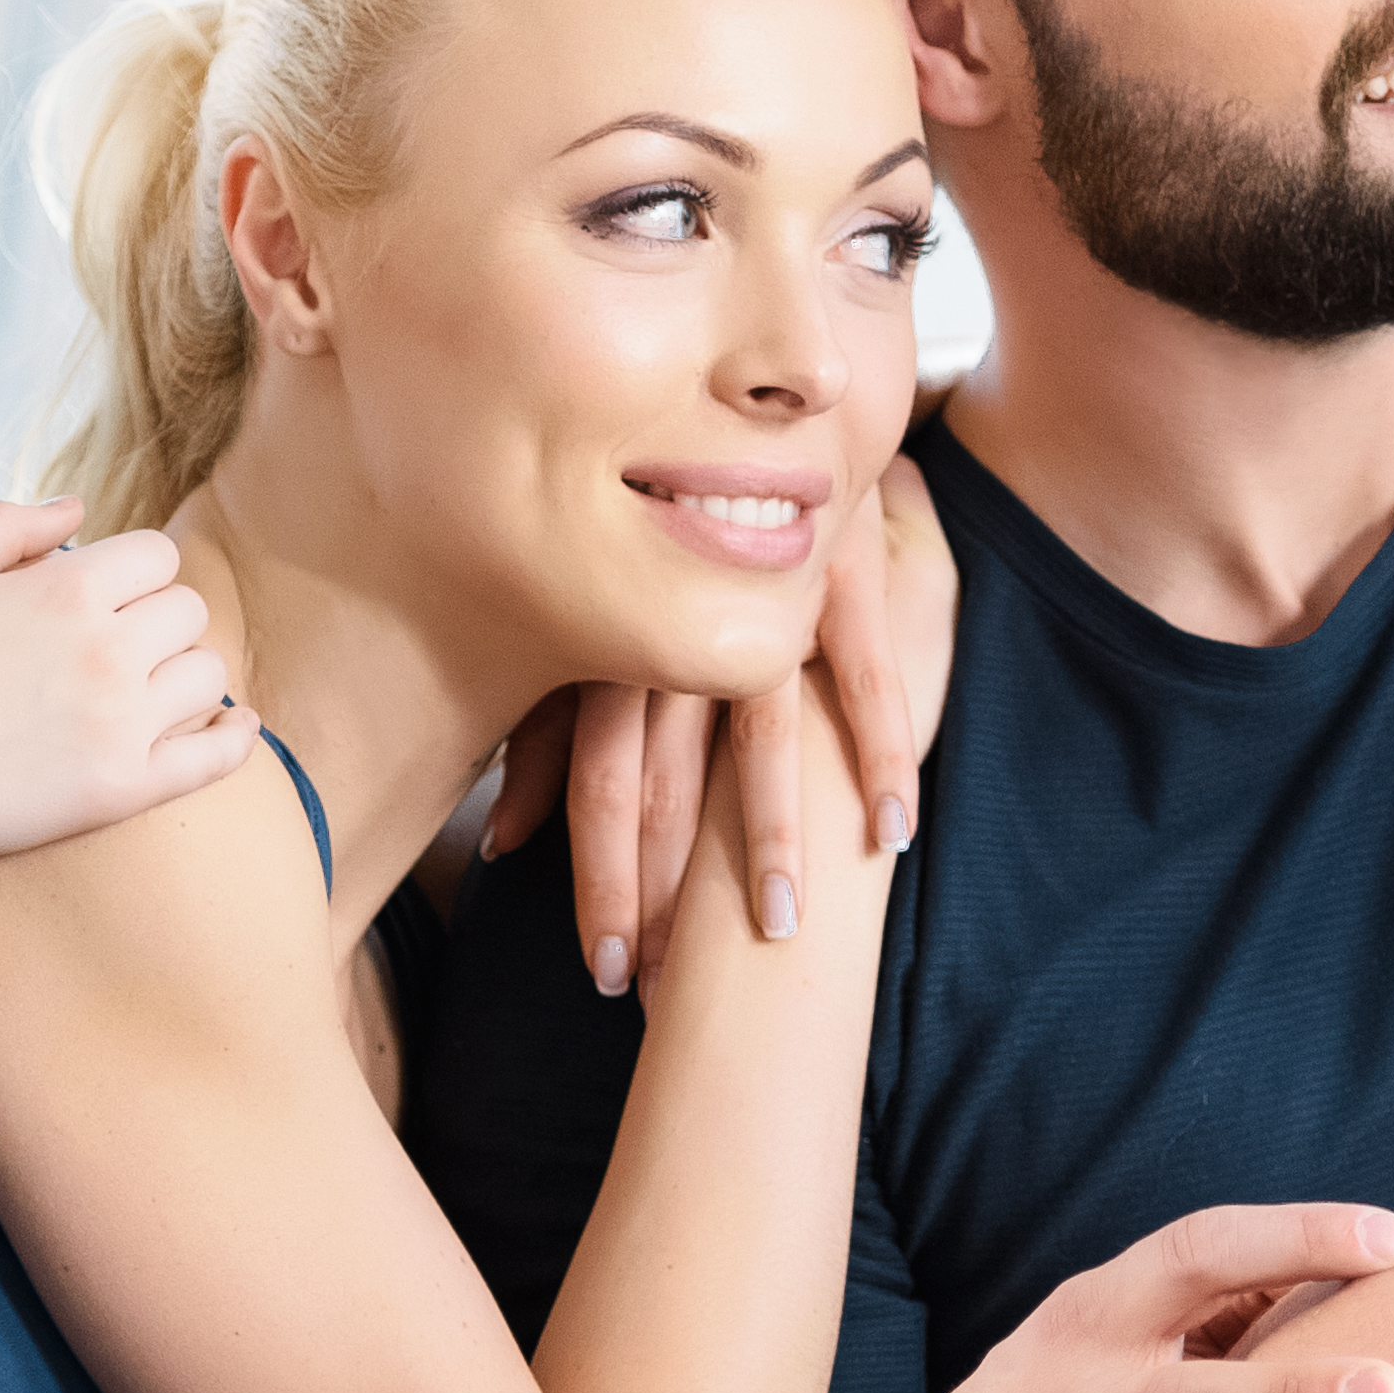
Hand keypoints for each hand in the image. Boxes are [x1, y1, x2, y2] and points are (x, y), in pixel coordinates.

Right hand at [0, 500, 253, 871]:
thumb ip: (7, 524)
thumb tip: (79, 508)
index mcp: (65, 590)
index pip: (156, 557)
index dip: (133, 572)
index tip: (105, 597)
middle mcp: (107, 651)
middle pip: (186, 613)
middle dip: (155, 620)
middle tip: (115, 646)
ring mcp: (121, 723)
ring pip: (207, 676)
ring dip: (183, 674)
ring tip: (147, 688)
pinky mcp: (123, 790)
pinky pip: (214, 757)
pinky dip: (234, 737)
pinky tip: (235, 726)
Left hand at [486, 463, 957, 990]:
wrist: (747, 410)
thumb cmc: (657, 543)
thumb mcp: (592, 635)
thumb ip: (550, 736)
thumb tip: (503, 845)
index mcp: (618, 648)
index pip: (603, 784)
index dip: (604, 879)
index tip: (608, 968)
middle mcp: (682, 628)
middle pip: (667, 779)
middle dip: (664, 889)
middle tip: (663, 982)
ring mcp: (764, 602)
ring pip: (765, 738)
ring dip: (774, 841)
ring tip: (782, 927)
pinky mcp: (844, 573)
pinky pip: (867, 676)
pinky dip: (879, 753)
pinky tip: (891, 831)